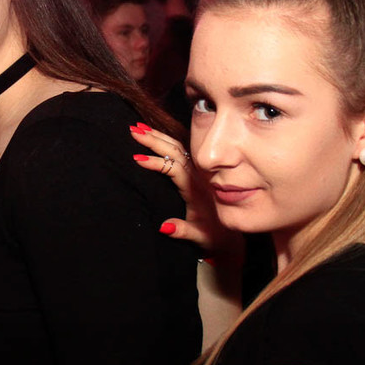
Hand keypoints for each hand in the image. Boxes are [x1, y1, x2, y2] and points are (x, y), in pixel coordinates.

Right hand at [129, 123, 240, 258]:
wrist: (230, 237)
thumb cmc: (213, 237)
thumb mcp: (199, 237)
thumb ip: (183, 231)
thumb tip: (164, 226)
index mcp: (195, 190)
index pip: (174, 169)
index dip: (156, 162)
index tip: (138, 157)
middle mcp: (196, 178)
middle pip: (174, 151)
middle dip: (154, 140)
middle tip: (134, 130)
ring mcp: (196, 175)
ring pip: (178, 148)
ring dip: (159, 137)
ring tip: (140, 127)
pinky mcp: (195, 175)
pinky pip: (181, 152)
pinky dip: (166, 142)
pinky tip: (155, 136)